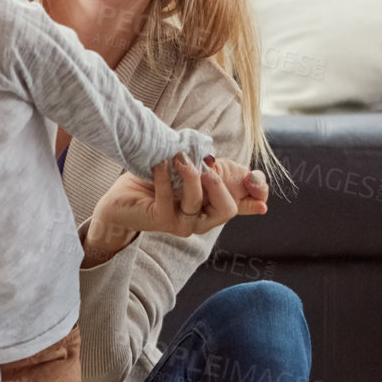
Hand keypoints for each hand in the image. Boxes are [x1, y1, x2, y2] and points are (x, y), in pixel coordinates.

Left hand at [85, 153, 269, 257]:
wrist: (124, 200)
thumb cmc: (160, 183)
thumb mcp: (194, 172)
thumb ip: (218, 171)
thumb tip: (249, 173)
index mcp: (214, 206)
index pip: (246, 204)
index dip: (258, 192)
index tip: (253, 177)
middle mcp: (203, 219)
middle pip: (227, 210)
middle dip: (219, 185)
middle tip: (206, 164)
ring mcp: (183, 224)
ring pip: (197, 201)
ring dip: (189, 174)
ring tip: (178, 157)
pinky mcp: (161, 221)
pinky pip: (167, 198)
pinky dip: (164, 177)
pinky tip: (160, 163)